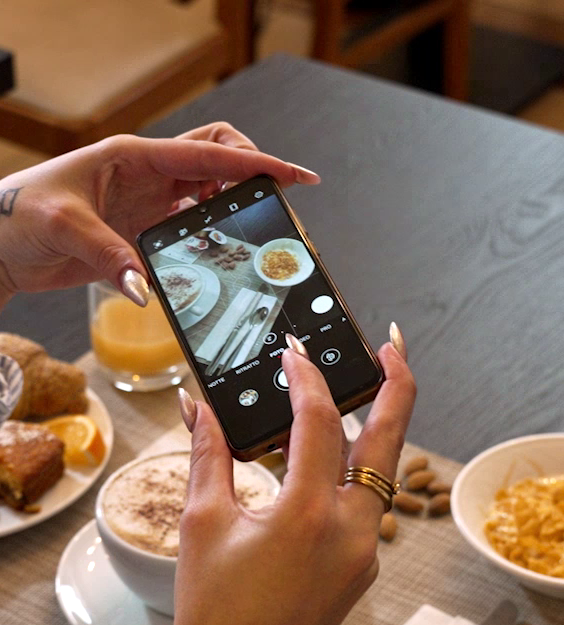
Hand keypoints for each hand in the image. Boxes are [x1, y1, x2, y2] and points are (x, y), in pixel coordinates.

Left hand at [0, 122, 318, 306]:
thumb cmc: (15, 218)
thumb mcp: (63, 227)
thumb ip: (112, 256)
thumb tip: (150, 289)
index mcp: (133, 157)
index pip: (209, 153)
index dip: (257, 163)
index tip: (294, 175)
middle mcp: (147, 175)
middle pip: (218, 159)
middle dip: (252, 172)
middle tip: (274, 200)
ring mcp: (149, 203)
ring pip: (210, 192)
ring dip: (235, 206)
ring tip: (254, 230)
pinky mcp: (145, 230)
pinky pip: (193, 227)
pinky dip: (213, 236)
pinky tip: (222, 253)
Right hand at [150, 331, 414, 624]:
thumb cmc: (213, 615)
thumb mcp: (203, 525)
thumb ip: (209, 455)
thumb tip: (200, 406)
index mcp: (309, 514)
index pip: (318, 422)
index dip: (306, 378)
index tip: (293, 352)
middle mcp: (352, 529)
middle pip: (389, 437)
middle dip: (397, 384)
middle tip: (393, 345)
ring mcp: (365, 551)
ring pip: (381, 471)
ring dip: (375, 428)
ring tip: (362, 390)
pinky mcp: (363, 566)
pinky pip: (367, 504)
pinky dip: (353, 472)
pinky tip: (329, 458)